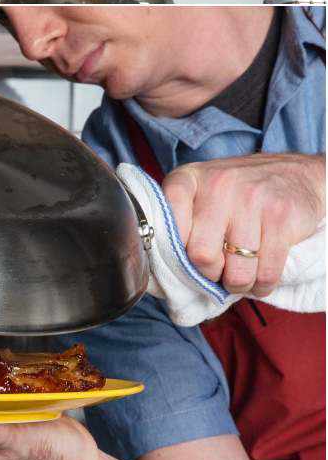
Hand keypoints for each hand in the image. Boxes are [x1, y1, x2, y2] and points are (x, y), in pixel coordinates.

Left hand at [163, 153, 325, 295]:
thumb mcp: (198, 191)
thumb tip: (164, 269)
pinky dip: (262, 286)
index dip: (175, 253)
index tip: (186, 259)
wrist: (295, 173)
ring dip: (238, 284)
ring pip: (237, 271)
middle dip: (210, 274)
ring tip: (239, 277)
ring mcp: (251, 200)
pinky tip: (259, 279)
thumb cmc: (236, 192)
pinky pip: (267, 272)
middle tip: (218, 271)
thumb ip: (178, 219)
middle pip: (201, 255)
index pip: (167, 226)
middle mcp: (217, 185)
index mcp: (187, 180)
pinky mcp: (282, 217)